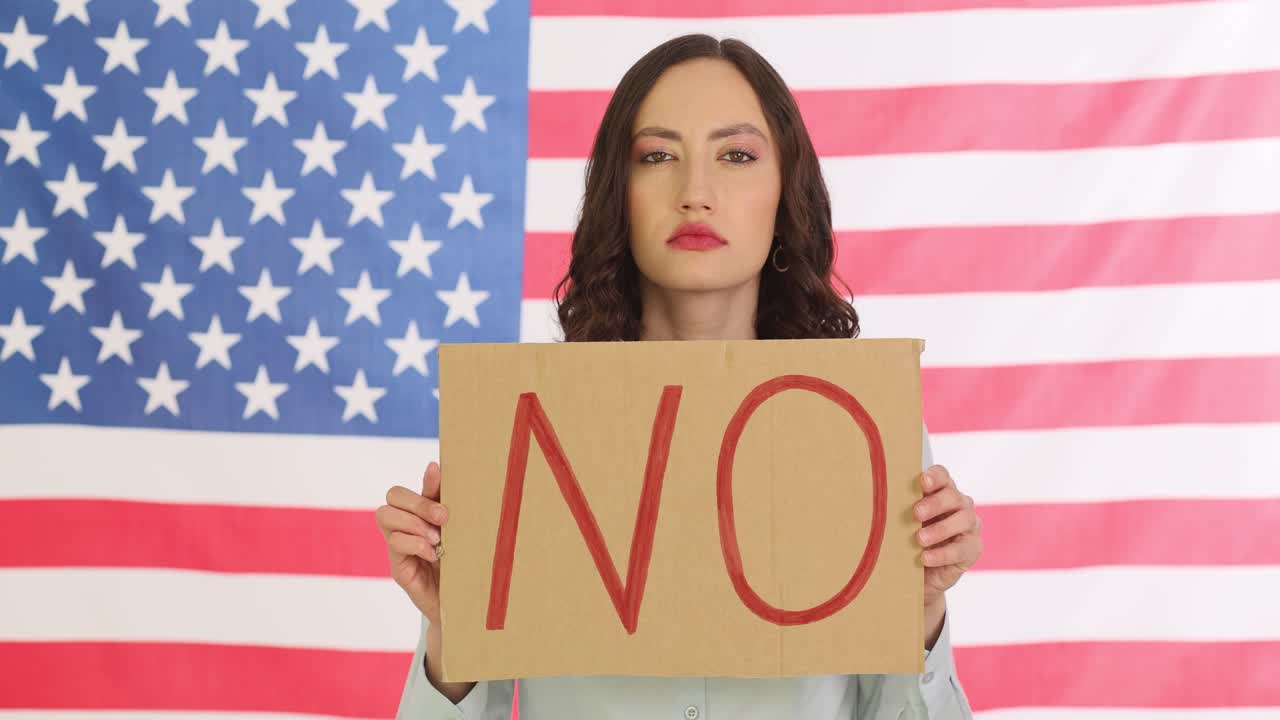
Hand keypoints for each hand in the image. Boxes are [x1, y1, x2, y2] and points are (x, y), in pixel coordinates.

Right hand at [377, 461, 449, 623]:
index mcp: (423, 514)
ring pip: (386, 515)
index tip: (438, 473)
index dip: (424, 480)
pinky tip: (433, 554)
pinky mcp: (398, 566)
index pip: (414, 485)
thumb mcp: (460, 530)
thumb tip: (440, 468)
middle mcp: (406, 526)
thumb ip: (449, 504)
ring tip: (437, 539)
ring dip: (414, 523)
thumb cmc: (464, 563)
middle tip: (443, 517)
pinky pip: (395, 543)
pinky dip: (415, 544)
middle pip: (393, 496)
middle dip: (419, 502)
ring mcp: (399, 546)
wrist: (464, 602)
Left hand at [913, 464, 982, 607]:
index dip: (935, 477)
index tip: (923, 482)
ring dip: (940, 529)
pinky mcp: (972, 548)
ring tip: (919, 539)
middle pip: (953, 496)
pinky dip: (942, 554)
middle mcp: (960, 505)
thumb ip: (899, 507)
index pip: (943, 476)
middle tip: (916, 513)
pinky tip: (925, 558)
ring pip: (964, 519)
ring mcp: (970, 526)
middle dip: (934, 504)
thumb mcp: (903, 521)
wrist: (922, 573)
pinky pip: (962, 549)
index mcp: (942, 491)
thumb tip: (878, 498)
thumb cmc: (911, 538)